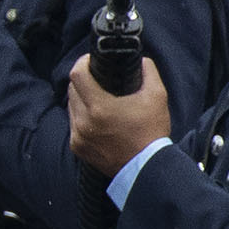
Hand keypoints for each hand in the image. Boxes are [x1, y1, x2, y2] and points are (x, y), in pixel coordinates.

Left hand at [65, 52, 171, 176]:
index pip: (77, 74)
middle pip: (72, 89)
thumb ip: (148, 72)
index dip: (82, 62)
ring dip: (80, 99)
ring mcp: (78, 137)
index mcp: (99, 107)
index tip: (91, 61)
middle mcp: (83, 122)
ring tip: (97, 98)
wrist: (147, 168)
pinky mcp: (78, 148)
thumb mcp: (157, 96)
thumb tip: (141, 60)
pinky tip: (96, 118)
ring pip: (71, 107)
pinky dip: (81, 118)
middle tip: (97, 78)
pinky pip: (73, 125)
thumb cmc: (152, 132)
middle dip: (82, 80)